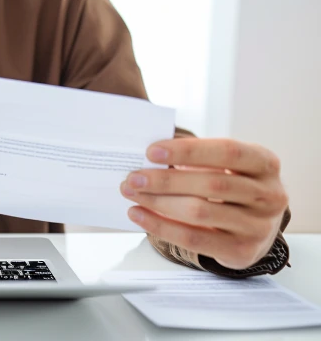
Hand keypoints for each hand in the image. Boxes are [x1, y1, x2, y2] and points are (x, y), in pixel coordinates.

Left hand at [121, 138, 287, 269]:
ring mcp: (259, 226)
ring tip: (132, 193)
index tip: (151, 151)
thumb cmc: (233, 187)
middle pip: (211, 184)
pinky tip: (139, 215)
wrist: (256, 227)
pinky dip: (161, 226)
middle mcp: (269, 195)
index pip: (228, 152)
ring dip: (158, 202)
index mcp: (266, 163)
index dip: (188, 151)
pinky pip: (193, 239)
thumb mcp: (226, 166)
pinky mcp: (242, 251)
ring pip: (200, 212)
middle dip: (165, 180)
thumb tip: (149, 159)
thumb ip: (196, 159)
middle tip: (133, 178)